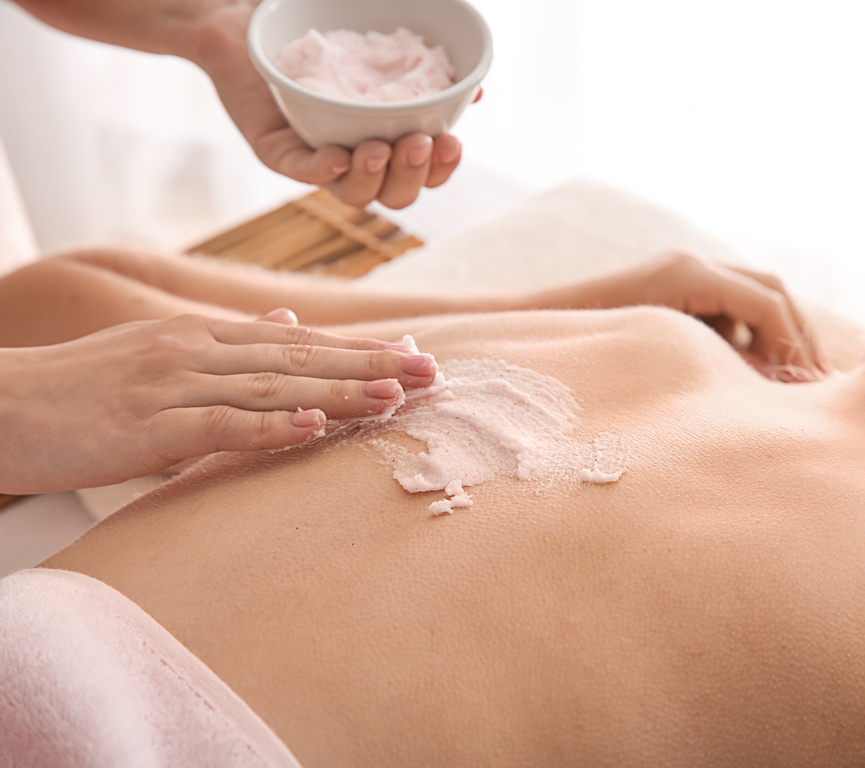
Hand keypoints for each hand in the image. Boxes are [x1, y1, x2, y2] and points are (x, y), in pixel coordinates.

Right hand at [0, 311, 436, 493]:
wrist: (0, 405)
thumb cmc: (82, 389)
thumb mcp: (160, 352)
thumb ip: (230, 342)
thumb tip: (292, 323)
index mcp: (203, 336)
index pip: (297, 342)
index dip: (358, 349)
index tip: (413, 355)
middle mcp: (195, 351)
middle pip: (299, 358)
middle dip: (369, 365)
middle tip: (430, 372)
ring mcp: (172, 385)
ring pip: (271, 387)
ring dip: (337, 392)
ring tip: (395, 396)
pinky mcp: (146, 425)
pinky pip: (219, 425)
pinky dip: (270, 427)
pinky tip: (315, 428)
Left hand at [188, 3, 465, 208]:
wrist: (243, 17)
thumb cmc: (318, 27)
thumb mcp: (378, 41)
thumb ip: (425, 63)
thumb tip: (476, 85)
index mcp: (387, 140)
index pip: (424, 174)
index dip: (442, 169)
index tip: (454, 142)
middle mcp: (354, 158)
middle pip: (395, 195)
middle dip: (413, 176)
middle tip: (419, 143)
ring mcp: (315, 159)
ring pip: (354, 195)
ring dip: (373, 178)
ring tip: (379, 148)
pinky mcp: (275, 152)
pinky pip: (301, 171)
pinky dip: (322, 169)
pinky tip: (338, 155)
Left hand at [549, 252, 827, 379]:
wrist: (534, 325)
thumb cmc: (589, 341)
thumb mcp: (660, 356)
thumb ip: (717, 367)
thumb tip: (766, 387)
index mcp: (688, 273)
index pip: (768, 302)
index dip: (796, 344)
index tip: (809, 386)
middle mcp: (690, 263)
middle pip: (772, 290)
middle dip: (796, 336)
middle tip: (813, 383)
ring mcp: (682, 271)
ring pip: (754, 296)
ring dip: (773, 335)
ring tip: (780, 383)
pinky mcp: (674, 287)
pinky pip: (727, 305)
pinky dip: (745, 335)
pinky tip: (739, 373)